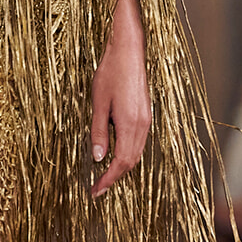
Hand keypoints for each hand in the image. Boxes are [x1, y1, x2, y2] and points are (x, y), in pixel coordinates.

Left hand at [90, 0, 151, 196]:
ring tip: (104, 176)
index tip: (95, 191)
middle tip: (96, 188)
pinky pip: (138, 142)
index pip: (120, 163)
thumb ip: (98, 132)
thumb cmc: (110, 73)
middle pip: (131, 162)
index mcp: (130, 124)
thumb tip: (98, 158)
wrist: (129, 50)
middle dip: (114, 177)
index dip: (108, 180)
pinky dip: (127, 154)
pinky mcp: (146, 114)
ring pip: (136, 153)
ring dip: (121, 167)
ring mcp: (146, 120)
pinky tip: (115, 155)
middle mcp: (142, 125)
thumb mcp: (98, 103)